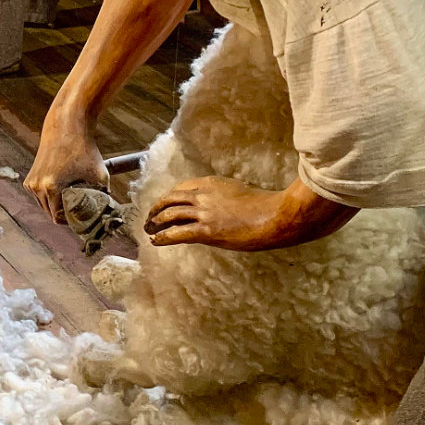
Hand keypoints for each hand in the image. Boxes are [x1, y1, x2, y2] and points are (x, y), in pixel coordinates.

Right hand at [25, 114, 108, 224]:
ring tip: (71, 197)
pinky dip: (50, 196)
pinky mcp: (29, 178)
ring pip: (44, 206)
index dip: (72, 220)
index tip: (83, 216)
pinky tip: (61, 188)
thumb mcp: (100, 175)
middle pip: (51, 214)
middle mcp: (37, 187)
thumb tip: (109, 212)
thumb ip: (104, 196)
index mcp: (51, 188)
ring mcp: (31, 183)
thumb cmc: (84, 149)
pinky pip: (40, 197)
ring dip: (56, 205)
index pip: (59, 218)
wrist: (66, 127)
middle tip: (80, 208)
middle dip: (65, 213)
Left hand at [144, 178, 297, 250]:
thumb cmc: (265, 205)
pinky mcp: (206, 231)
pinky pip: (176, 233)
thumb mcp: (239, 191)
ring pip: (169, 215)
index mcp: (211, 183)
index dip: (169, 198)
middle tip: (150, 218)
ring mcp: (203, 212)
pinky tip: (156, 241)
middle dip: (156, 209)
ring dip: (155, 222)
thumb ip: (224, 195)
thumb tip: (218, 206)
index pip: (181, 188)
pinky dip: (162, 237)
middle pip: (170, 199)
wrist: (274, 216)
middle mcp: (203, 195)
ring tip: (149, 230)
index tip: (165, 204)